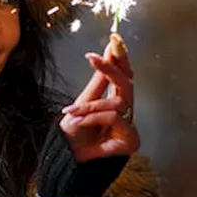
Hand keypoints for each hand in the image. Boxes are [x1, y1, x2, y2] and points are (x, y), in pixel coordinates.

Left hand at [59, 35, 139, 162]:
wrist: (66, 157)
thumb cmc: (74, 132)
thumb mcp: (83, 101)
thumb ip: (99, 79)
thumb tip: (108, 50)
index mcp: (116, 100)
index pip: (124, 75)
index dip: (121, 59)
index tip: (114, 40)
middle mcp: (126, 111)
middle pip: (127, 84)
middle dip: (110, 69)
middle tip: (94, 57)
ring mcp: (129, 126)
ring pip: (116, 102)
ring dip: (91, 106)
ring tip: (72, 113)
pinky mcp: (130, 141)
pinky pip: (114, 117)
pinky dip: (94, 116)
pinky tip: (80, 121)